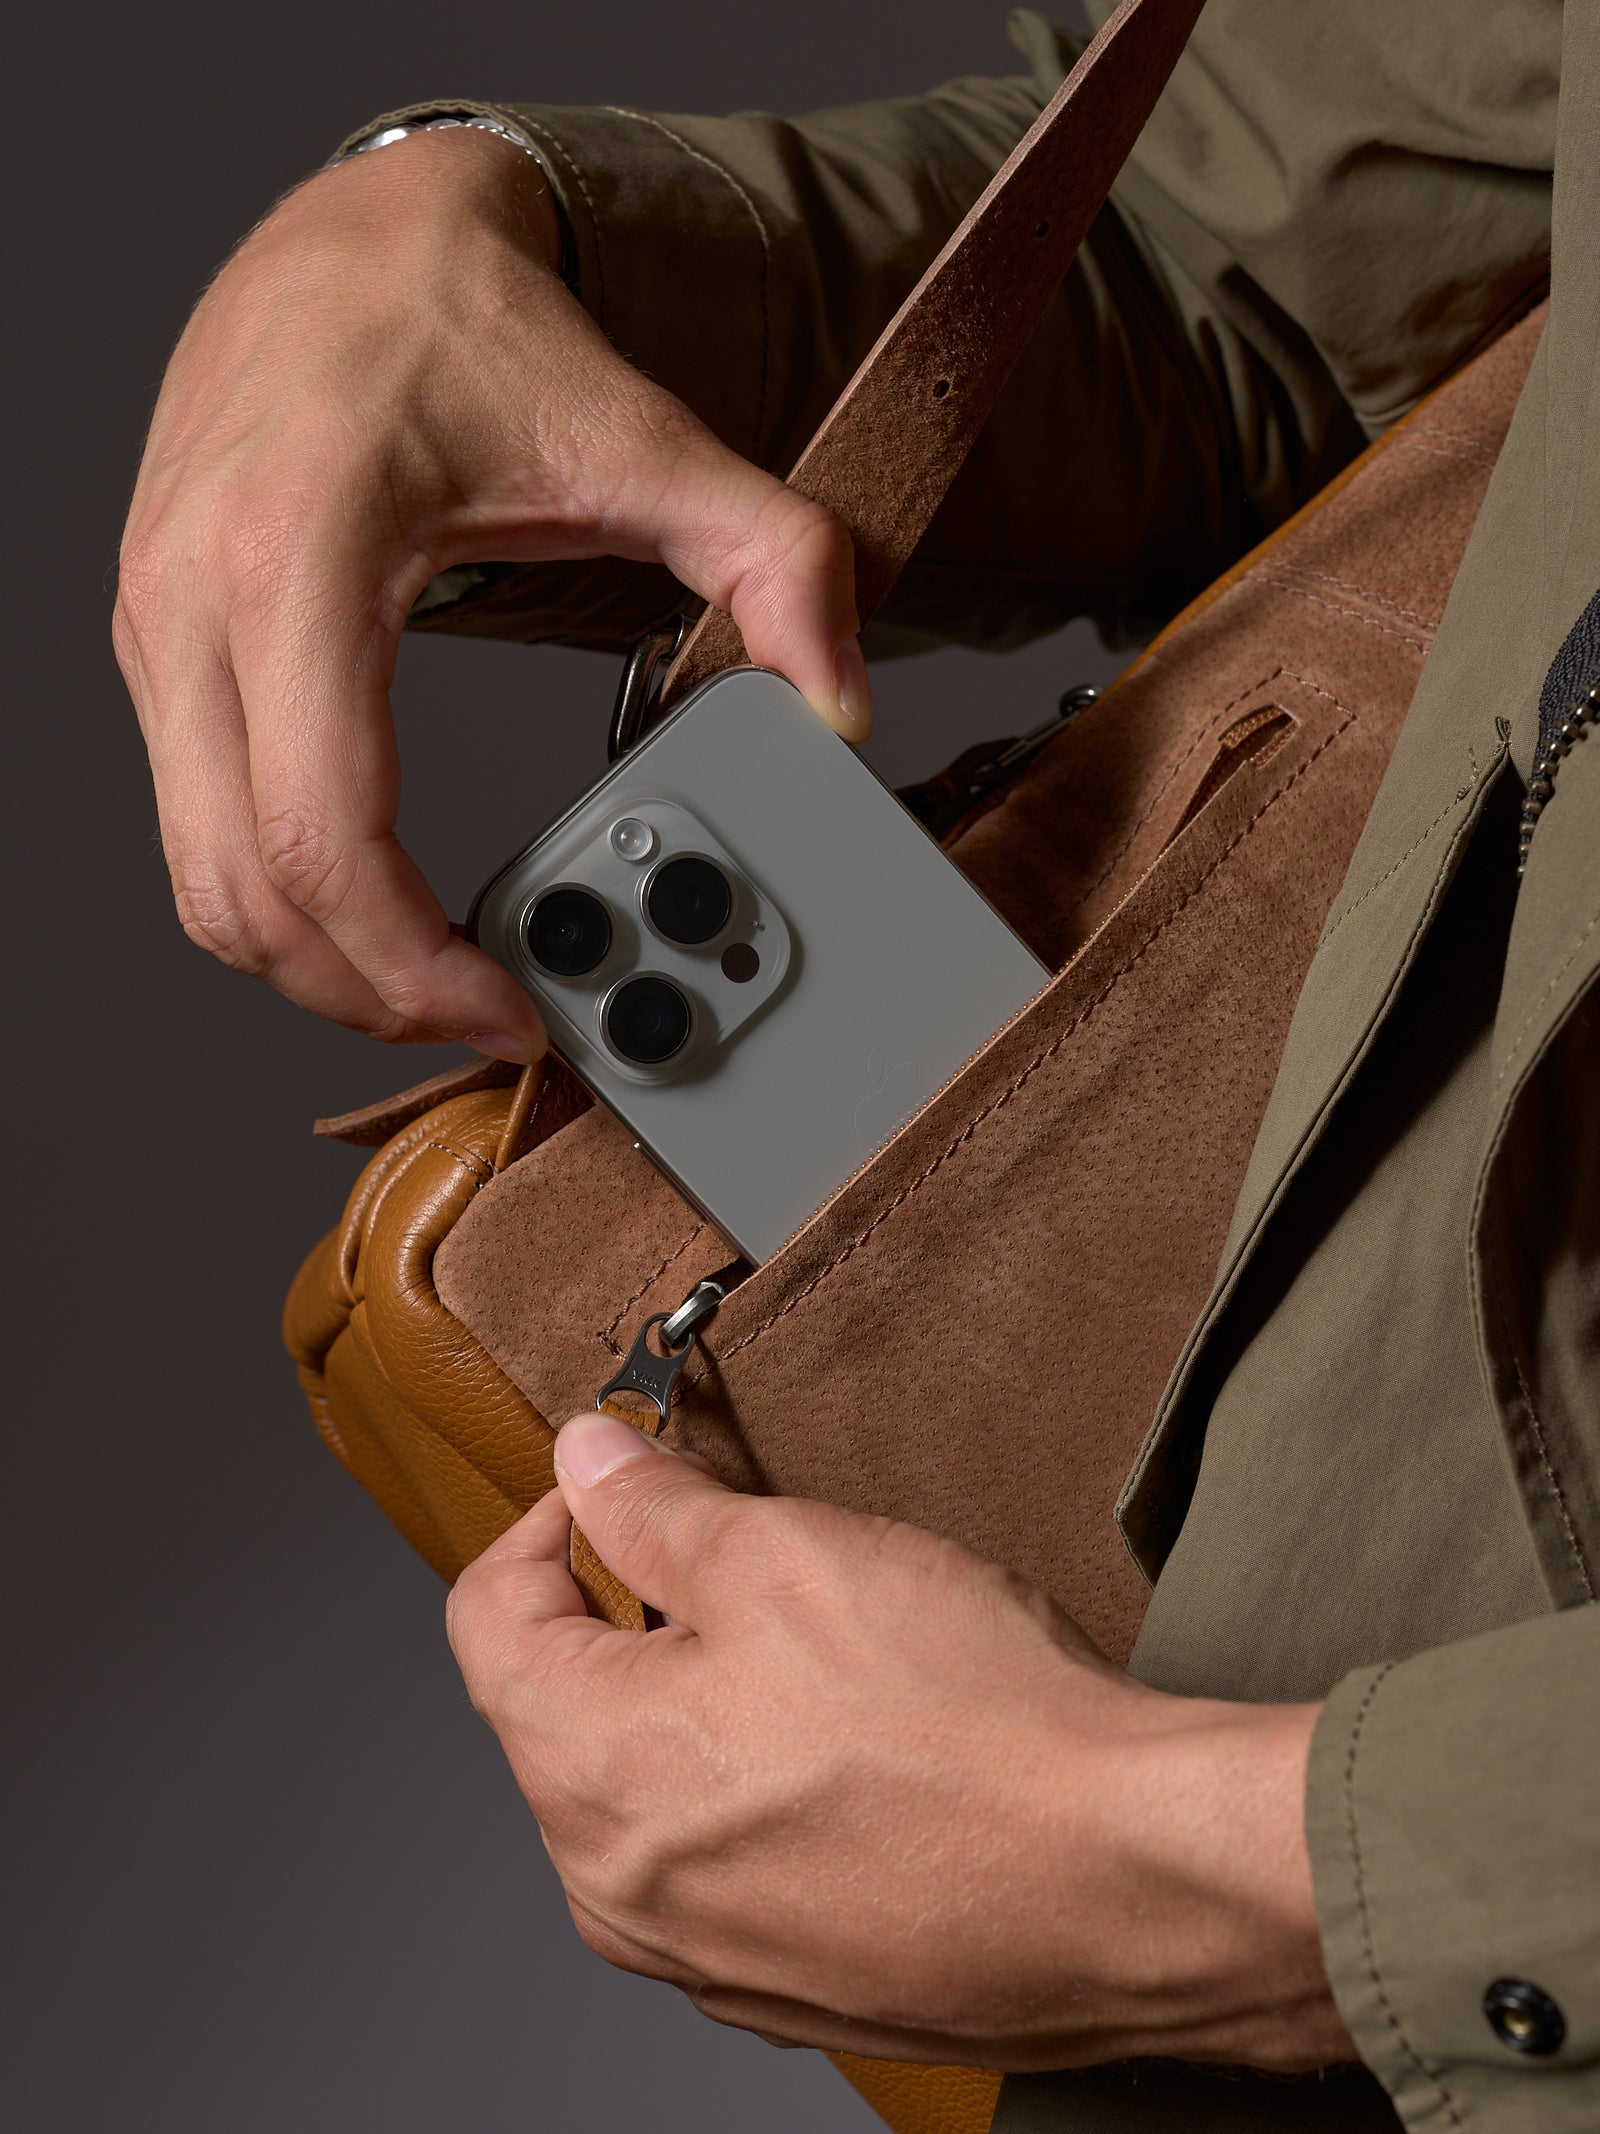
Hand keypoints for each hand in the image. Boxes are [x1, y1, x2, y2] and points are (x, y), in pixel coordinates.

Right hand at [115, 127, 869, 1057]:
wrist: (354, 237)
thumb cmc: (469, 330)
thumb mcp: (650, 437)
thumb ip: (778, 563)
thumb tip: (842, 705)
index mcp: (297, 556)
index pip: (324, 833)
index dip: (415, 963)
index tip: (512, 1008)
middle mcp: (190, 600)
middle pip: (246, 890)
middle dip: (371, 994)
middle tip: (489, 1019)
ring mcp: (154, 625)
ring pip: (197, 879)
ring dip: (313, 965)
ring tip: (439, 980)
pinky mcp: (156, 642)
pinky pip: (194, 823)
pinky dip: (279, 895)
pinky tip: (379, 904)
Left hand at [447, 1414, 1354, 2071]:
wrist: (1131, 1881)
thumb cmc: (969, 1725)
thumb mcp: (785, 1551)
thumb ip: (653, 1506)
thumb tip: (585, 1462)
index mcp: (588, 1773)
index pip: (485, 1620)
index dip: (539, 1522)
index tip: (607, 1484)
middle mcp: (619, 1891)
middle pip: (558, 1711)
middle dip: (623, 1613)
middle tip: (733, 1552)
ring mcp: (703, 1955)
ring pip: (645, 1792)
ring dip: (694, 1705)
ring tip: (815, 1652)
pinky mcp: (790, 1986)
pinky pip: (727, 1863)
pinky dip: (758, 1792)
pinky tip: (857, 1750)